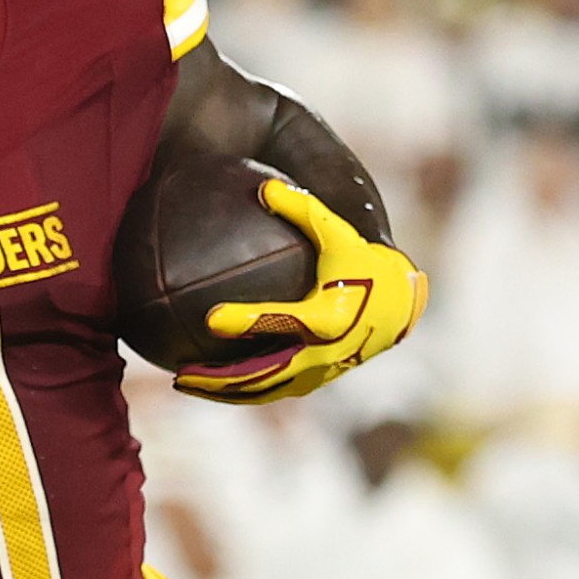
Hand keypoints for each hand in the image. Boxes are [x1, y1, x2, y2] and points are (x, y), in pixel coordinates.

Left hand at [174, 179, 426, 404]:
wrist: (398, 304)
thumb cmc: (362, 262)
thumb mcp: (339, 233)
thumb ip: (304, 209)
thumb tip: (263, 186)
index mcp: (330, 316)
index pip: (284, 321)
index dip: (248, 322)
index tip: (210, 318)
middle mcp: (325, 352)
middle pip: (266, 373)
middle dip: (221, 378)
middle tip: (181, 371)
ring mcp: (319, 372)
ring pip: (264, 391)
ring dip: (222, 392)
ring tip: (180, 381)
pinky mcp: (314, 380)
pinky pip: (269, 391)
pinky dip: (236, 390)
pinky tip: (201, 380)